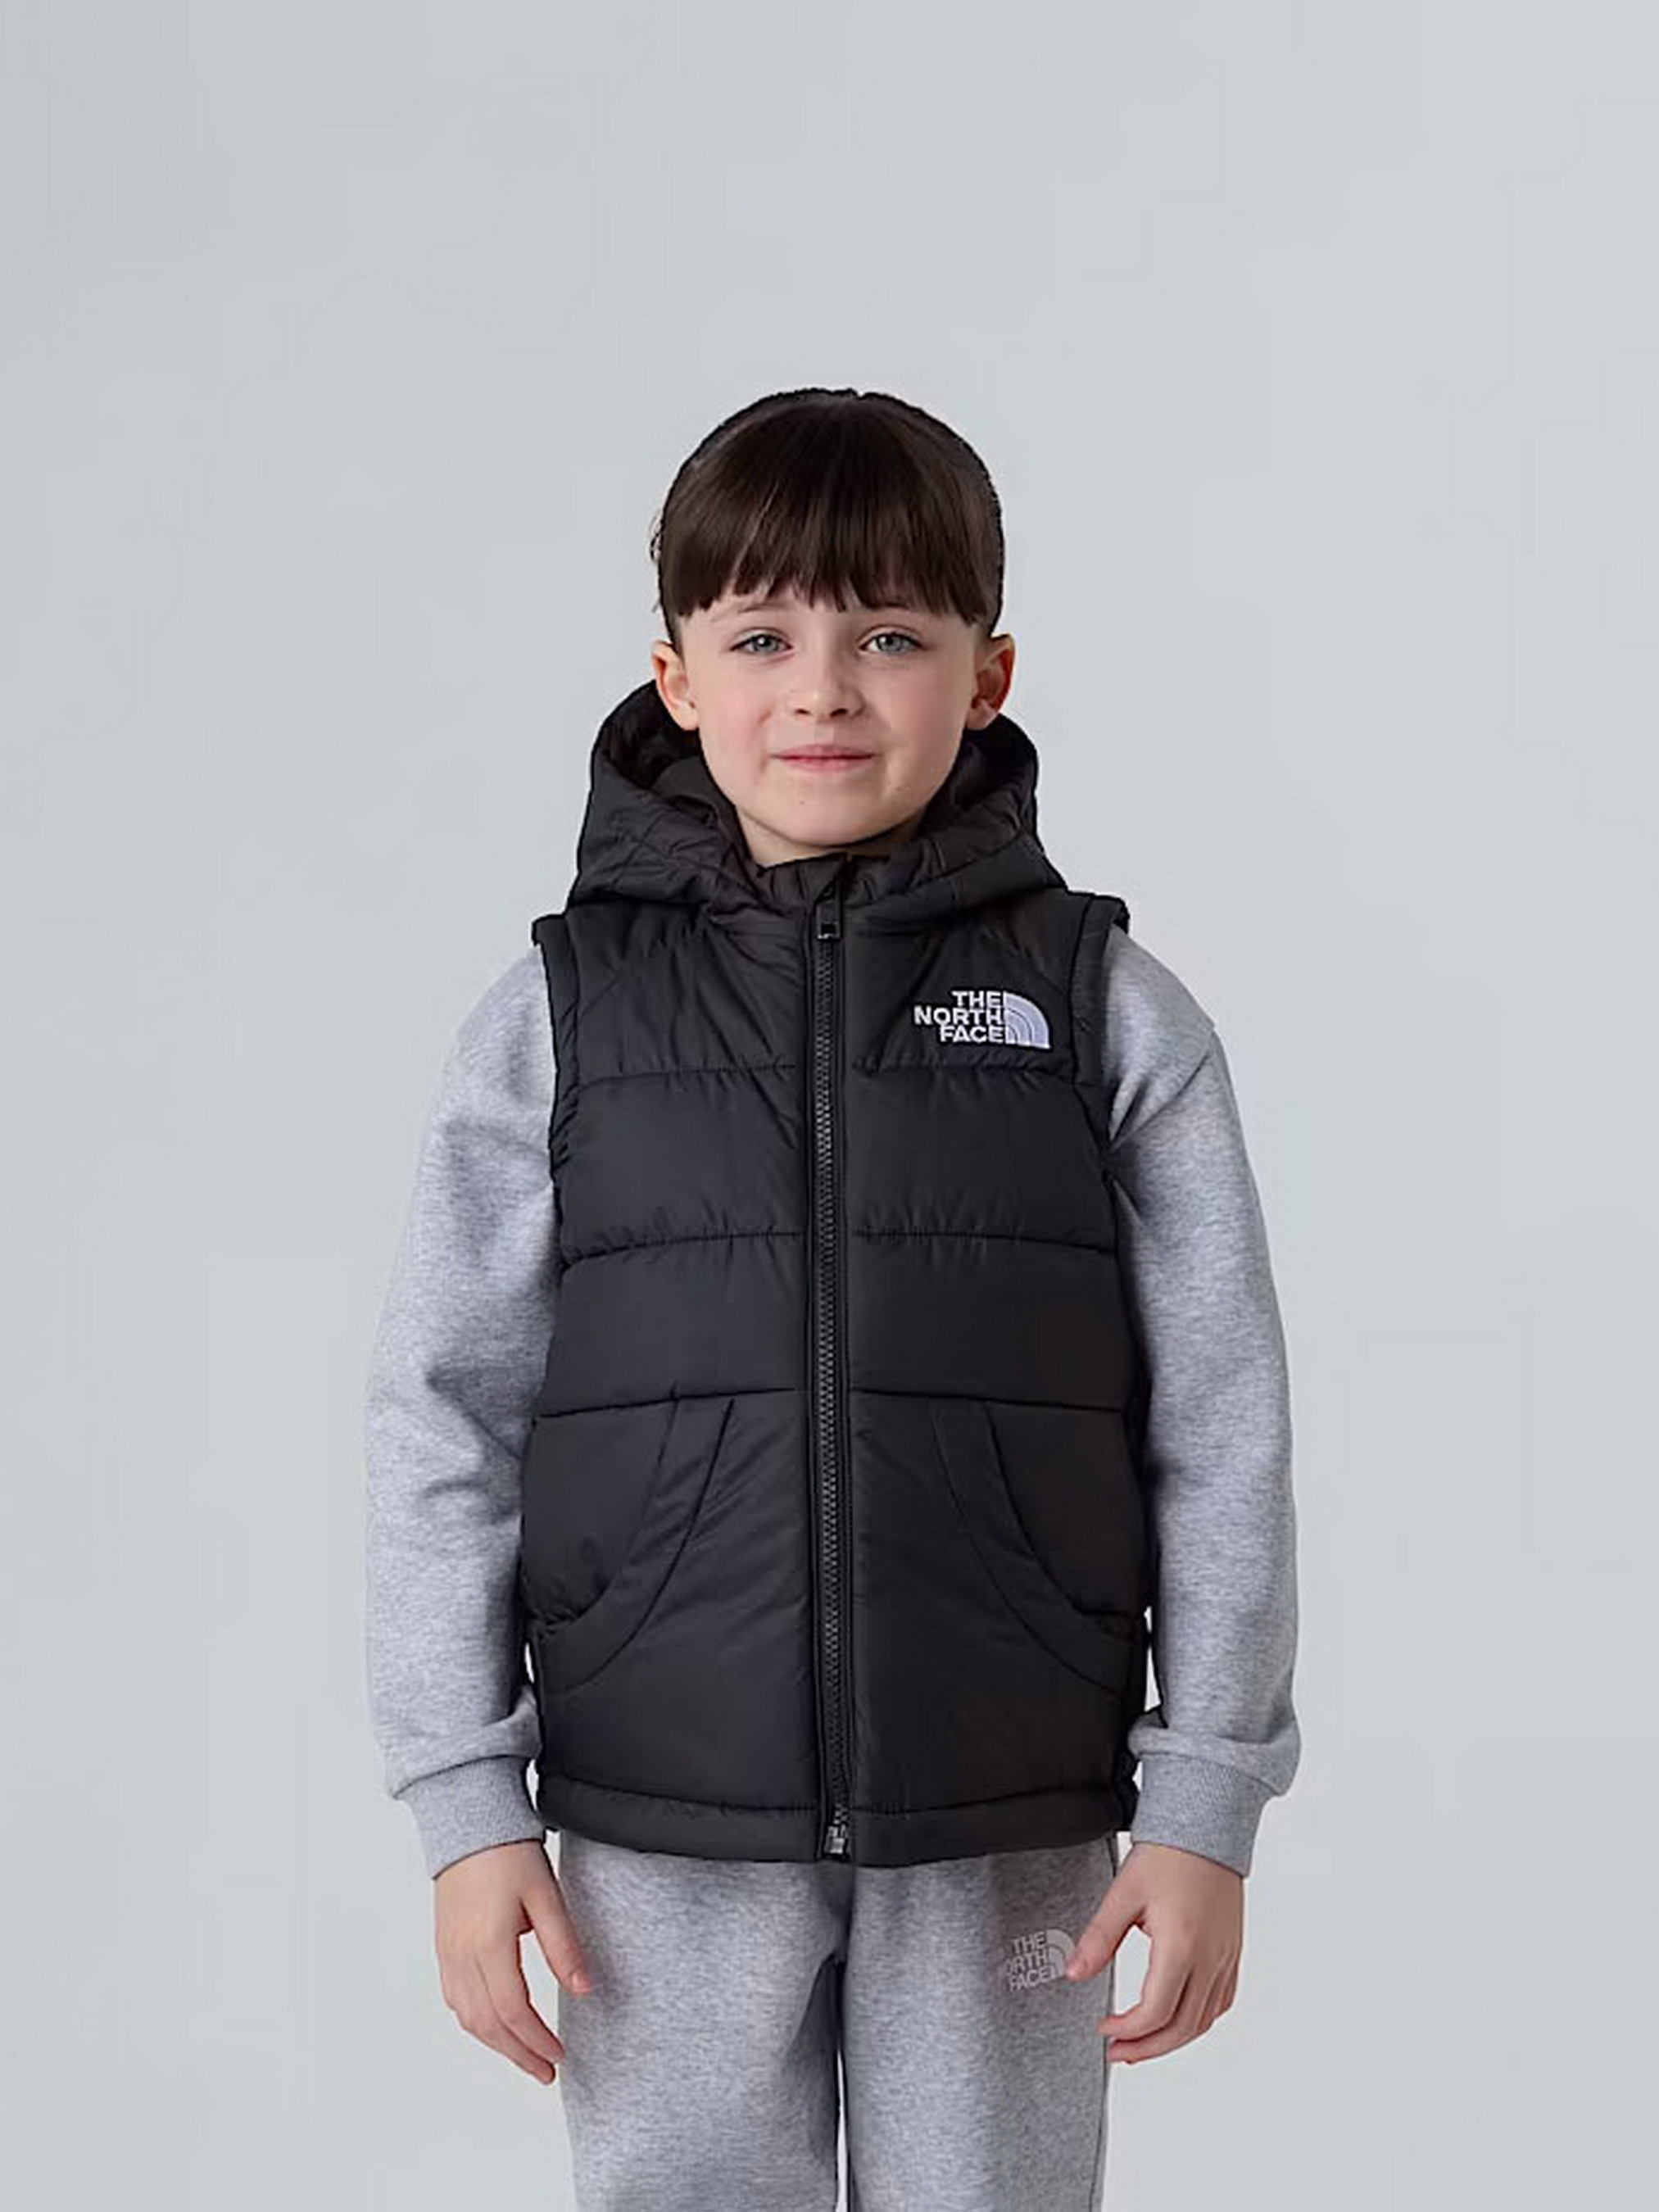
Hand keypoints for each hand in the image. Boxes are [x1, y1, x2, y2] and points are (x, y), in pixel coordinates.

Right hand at [433, 1837, 595, 2082]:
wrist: (468, 1821)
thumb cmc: (509, 1852)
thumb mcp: (546, 1895)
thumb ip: (563, 1945)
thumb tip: (583, 1989)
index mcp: (489, 1944)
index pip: (512, 2011)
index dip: (536, 2040)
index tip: (558, 2057)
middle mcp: (462, 1955)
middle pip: (487, 2025)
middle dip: (517, 2054)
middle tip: (545, 2071)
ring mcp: (448, 1953)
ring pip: (467, 2016)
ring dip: (496, 2044)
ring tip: (525, 2055)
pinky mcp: (443, 1946)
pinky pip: (454, 1999)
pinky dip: (475, 2022)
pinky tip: (493, 2025)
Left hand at [1064, 1839, 1242, 2063]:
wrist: (1207, 1827)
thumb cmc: (1167, 1855)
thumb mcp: (1124, 1892)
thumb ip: (1099, 1937)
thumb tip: (1073, 1974)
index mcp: (1181, 1945)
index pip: (1156, 2011)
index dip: (1127, 2029)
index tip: (1103, 2028)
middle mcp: (1210, 1958)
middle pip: (1182, 2028)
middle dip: (1147, 2047)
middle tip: (1117, 2052)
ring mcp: (1227, 1957)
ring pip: (1204, 2020)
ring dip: (1172, 2040)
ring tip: (1140, 2043)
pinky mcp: (1233, 1952)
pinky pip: (1221, 2002)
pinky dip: (1197, 2020)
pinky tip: (1175, 2019)